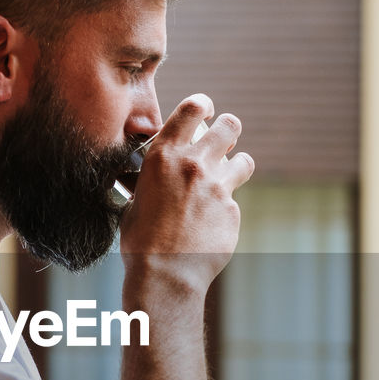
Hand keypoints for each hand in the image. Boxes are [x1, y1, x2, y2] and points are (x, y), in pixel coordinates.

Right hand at [119, 94, 253, 296]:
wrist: (164, 274)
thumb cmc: (140, 241)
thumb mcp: (134, 200)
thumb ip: (149, 181)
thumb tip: (142, 179)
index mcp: (164, 155)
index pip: (193, 108)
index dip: (203, 105)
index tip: (206, 111)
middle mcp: (194, 164)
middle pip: (230, 126)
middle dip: (229, 131)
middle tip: (223, 144)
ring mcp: (217, 186)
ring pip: (243, 160)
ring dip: (237, 166)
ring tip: (226, 179)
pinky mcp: (232, 210)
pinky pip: (233, 201)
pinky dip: (224, 208)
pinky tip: (210, 224)